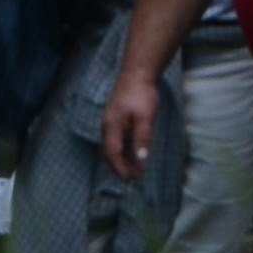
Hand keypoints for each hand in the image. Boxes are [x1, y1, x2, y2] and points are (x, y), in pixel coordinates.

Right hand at [99, 64, 160, 182]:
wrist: (137, 73)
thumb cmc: (141, 94)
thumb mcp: (145, 119)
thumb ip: (142, 141)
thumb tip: (141, 161)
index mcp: (112, 127)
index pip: (113, 154)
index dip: (120, 169)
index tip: (131, 180)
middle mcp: (107, 126)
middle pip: (110, 153)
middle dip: (120, 167)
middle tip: (133, 179)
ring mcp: (110, 122)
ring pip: (113, 146)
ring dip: (122, 159)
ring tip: (134, 169)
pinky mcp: (116, 118)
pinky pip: (117, 139)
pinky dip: (124, 149)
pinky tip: (133, 152)